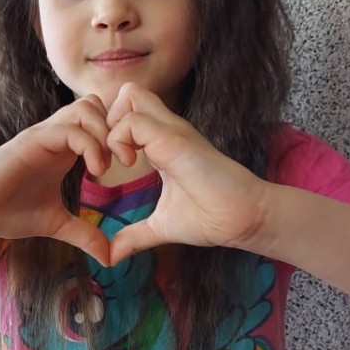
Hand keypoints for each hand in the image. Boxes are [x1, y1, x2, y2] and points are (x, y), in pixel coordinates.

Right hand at [0, 94, 116, 266]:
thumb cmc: (5, 211)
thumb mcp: (55, 224)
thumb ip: (83, 234)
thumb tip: (110, 257)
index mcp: (65, 150)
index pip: (102, 121)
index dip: (121, 138)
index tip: (131, 168)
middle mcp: (57, 136)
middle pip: (99, 105)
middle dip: (118, 129)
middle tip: (126, 162)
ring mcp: (44, 136)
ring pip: (87, 108)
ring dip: (105, 134)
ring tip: (106, 168)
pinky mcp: (30, 142)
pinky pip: (67, 128)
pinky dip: (88, 144)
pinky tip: (93, 170)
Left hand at [104, 84, 267, 266]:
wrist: (243, 218)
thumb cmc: (211, 217)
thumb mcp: (161, 226)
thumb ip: (135, 236)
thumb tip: (112, 256)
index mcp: (162, 143)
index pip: (128, 112)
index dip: (108, 131)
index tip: (106, 164)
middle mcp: (166, 129)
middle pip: (128, 92)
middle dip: (105, 118)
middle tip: (105, 155)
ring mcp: (171, 130)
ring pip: (129, 96)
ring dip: (111, 128)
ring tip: (117, 162)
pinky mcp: (174, 139)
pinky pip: (134, 121)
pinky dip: (119, 140)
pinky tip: (127, 166)